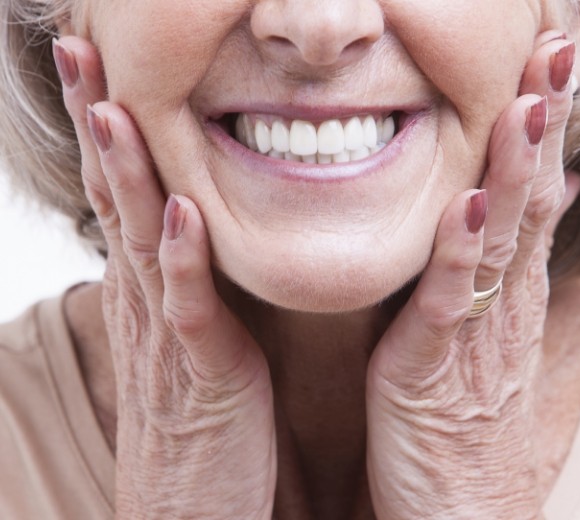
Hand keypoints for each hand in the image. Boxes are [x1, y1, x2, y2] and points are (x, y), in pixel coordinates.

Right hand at [54, 36, 275, 518]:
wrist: (189, 508)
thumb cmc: (199, 418)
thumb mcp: (190, 336)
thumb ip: (188, 283)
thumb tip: (191, 229)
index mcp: (150, 291)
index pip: (121, 194)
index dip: (108, 130)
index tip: (101, 67)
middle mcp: (146, 303)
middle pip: (115, 199)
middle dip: (98, 123)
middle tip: (81, 52)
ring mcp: (167, 338)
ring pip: (140, 241)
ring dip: (126, 174)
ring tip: (113, 107)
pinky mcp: (202, 376)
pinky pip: (189, 310)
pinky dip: (182, 260)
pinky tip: (180, 212)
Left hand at [366, 32, 578, 518]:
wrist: (459, 512)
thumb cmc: (464, 422)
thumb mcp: (488, 338)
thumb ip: (501, 272)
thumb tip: (533, 205)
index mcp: (504, 295)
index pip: (528, 196)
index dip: (538, 130)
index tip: (545, 66)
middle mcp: (499, 306)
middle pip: (524, 202)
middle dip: (538, 127)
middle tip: (553, 52)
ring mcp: (473, 336)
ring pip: (498, 241)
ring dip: (514, 172)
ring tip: (527, 105)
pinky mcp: (433, 370)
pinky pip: (449, 304)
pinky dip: (461, 254)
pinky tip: (469, 206)